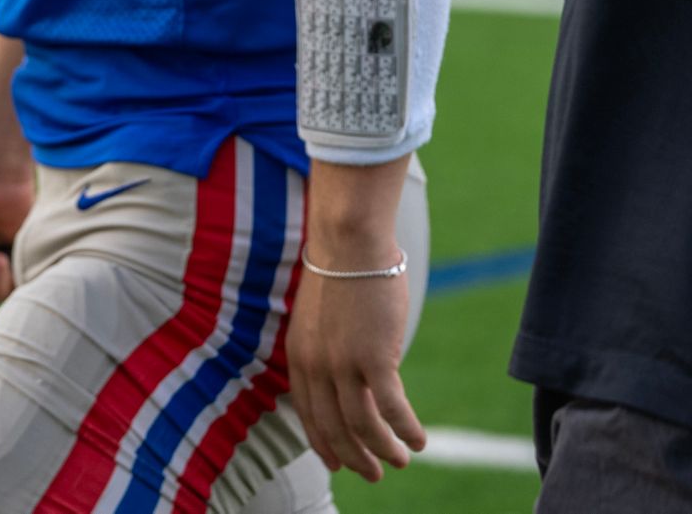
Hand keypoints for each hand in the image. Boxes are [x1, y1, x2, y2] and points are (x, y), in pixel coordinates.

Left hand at [288, 259, 426, 481]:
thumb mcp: (323, 319)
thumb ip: (329, 349)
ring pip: (361, 425)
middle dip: (353, 456)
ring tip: (401, 460)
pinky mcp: (372, 358)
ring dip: (383, 450)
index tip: (337, 462)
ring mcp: (341, 364)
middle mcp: (314, 365)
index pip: (307, 412)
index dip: (322, 441)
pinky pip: (392, 409)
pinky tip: (419, 439)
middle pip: (332, 426)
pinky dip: (406, 430)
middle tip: (372, 474)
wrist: (350, 243)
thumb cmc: (343, 274)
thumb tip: (353, 375)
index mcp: (298, 355)